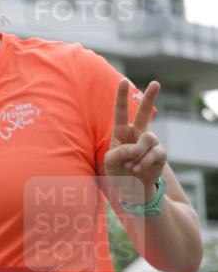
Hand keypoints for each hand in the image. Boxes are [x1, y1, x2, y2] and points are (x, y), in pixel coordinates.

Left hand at [104, 79, 166, 200]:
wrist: (131, 191)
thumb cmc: (118, 173)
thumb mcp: (110, 162)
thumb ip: (119, 151)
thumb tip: (137, 148)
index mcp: (121, 133)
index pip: (120, 112)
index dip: (121, 97)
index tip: (123, 81)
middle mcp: (137, 134)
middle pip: (144, 113)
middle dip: (150, 97)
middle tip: (155, 83)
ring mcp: (150, 143)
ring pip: (148, 138)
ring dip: (137, 154)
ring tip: (131, 166)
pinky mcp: (160, 153)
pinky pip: (154, 152)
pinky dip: (143, 162)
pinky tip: (137, 169)